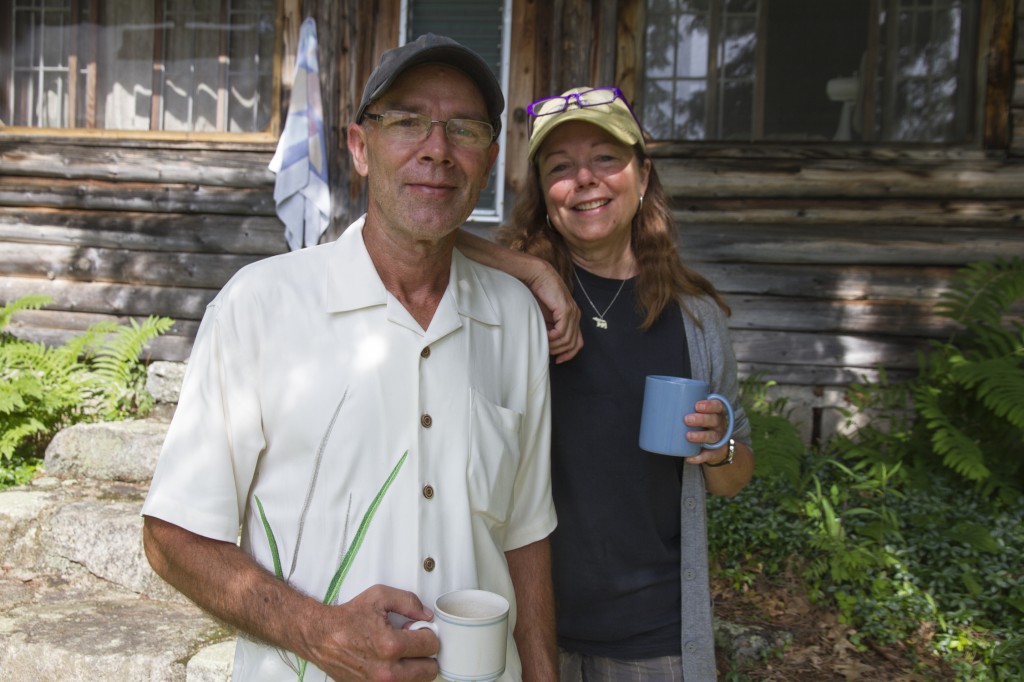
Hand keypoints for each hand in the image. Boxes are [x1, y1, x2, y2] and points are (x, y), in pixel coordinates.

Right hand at [304, 585, 439, 681]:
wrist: (321, 637)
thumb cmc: (348, 617)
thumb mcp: (379, 597)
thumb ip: (409, 602)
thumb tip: (427, 616)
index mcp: (391, 645)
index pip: (431, 645)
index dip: (428, 633)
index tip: (417, 630)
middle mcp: (387, 671)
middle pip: (430, 670)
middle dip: (425, 654)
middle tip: (412, 643)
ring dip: (415, 667)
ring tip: (400, 653)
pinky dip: (402, 676)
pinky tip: (392, 662)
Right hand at [527, 264, 581, 362]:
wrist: (536, 275)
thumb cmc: (537, 293)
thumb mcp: (544, 315)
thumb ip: (549, 327)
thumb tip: (546, 343)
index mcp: (572, 317)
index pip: (577, 342)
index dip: (569, 354)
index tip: (557, 360)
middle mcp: (576, 315)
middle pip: (573, 343)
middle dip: (559, 351)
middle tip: (546, 352)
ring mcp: (572, 312)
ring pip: (568, 340)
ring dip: (554, 345)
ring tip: (543, 344)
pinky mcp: (566, 310)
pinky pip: (562, 332)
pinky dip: (552, 337)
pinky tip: (544, 335)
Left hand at [684, 399, 730, 464]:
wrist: (716, 447)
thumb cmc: (703, 425)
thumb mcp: (701, 415)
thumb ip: (687, 408)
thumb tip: (660, 404)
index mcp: (716, 413)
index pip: (717, 406)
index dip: (709, 405)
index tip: (697, 405)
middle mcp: (719, 425)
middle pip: (714, 420)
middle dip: (701, 419)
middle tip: (687, 419)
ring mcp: (718, 439)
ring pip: (712, 436)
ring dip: (700, 436)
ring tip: (688, 436)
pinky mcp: (714, 452)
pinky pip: (708, 455)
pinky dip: (699, 457)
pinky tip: (689, 457)